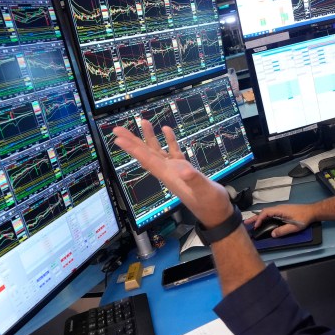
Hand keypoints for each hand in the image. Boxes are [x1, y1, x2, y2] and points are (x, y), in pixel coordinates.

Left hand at [112, 120, 231, 227]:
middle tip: (118, 130)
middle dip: (132, 142)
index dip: (133, 149)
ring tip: (144, 122)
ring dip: (149, 137)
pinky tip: (166, 130)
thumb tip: (184, 170)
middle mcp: (168, 172)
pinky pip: (172, 152)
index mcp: (169, 176)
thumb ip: (194, 180)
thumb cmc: (210, 203)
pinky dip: (169, 141)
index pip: (147, 160)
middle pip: (146, 154)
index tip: (119, 139)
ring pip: (157, 151)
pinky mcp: (184, 169)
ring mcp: (175, 170)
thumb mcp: (204, 191)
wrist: (216, 212)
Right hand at [246, 204, 315, 237]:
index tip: (256, 226)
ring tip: (252, 223)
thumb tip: (272, 234)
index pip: (266, 213)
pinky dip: (264, 217)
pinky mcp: (283, 211)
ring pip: (266, 213)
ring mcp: (280, 209)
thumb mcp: (294, 226)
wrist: (312, 211)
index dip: (259, 219)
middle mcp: (278, 208)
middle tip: (245, 223)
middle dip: (254, 217)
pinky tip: (263, 221)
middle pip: (264, 212)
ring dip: (259, 217)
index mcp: (280, 210)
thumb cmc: (304, 218)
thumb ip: (283, 230)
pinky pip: (270, 213)